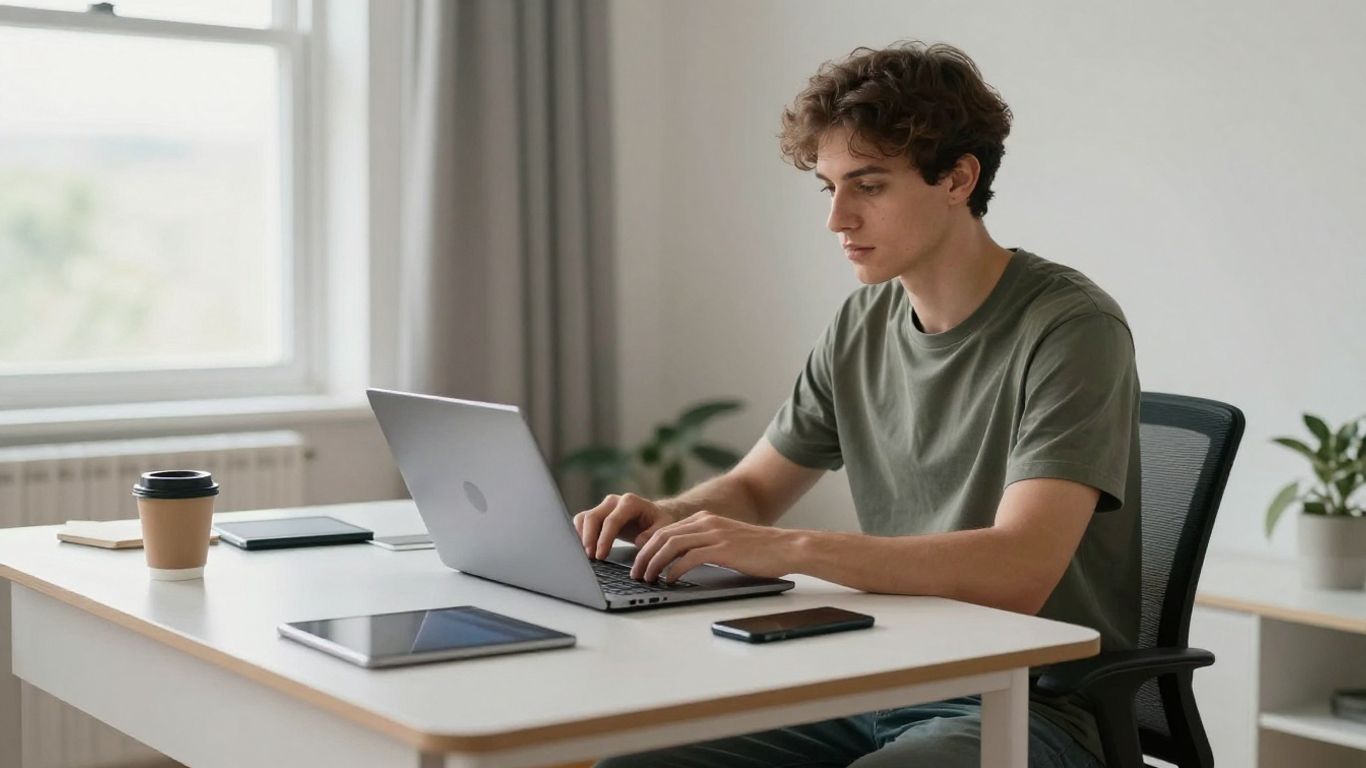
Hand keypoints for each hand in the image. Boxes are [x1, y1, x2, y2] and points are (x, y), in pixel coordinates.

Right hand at [572, 493, 678, 559]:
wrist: (654, 515)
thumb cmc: (659, 522)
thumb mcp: (663, 528)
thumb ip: (652, 534)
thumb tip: (640, 541)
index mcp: (630, 502)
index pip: (612, 520)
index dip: (604, 539)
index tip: (600, 556)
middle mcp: (614, 501)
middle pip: (593, 517)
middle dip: (589, 539)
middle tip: (590, 558)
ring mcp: (604, 506)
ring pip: (584, 518)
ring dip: (582, 537)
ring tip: (586, 555)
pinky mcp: (597, 513)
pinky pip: (582, 521)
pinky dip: (579, 534)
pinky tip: (583, 548)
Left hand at [631, 511, 794, 583]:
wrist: (786, 547)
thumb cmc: (759, 550)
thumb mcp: (726, 541)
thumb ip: (705, 545)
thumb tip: (681, 561)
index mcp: (705, 519)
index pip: (666, 530)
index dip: (647, 546)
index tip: (638, 561)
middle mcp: (706, 522)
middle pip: (662, 536)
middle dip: (644, 555)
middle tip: (635, 573)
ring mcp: (714, 534)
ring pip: (671, 545)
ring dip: (654, 563)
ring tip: (647, 578)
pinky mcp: (722, 548)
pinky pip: (689, 558)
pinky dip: (674, 569)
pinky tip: (669, 580)